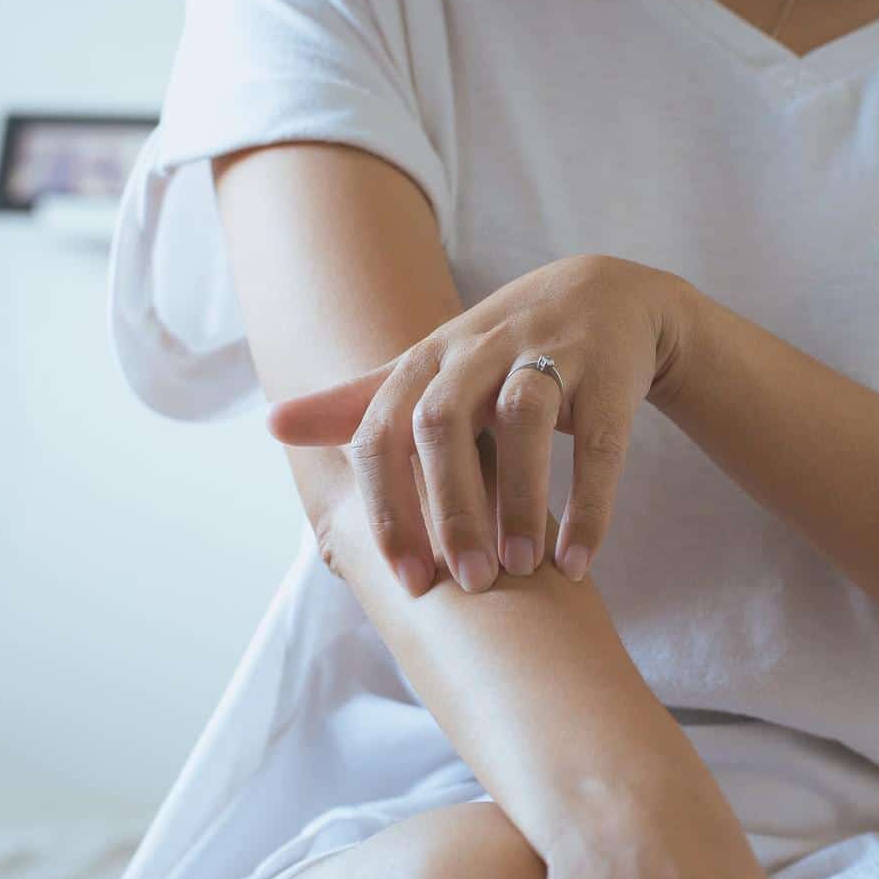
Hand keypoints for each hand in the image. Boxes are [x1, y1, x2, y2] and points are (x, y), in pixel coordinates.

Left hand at [266, 253, 693, 596]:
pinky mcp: (607, 375)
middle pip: (443, 422)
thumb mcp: (430, 371)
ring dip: (519, 498)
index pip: (383, 431)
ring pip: (524, 419)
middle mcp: (480, 352)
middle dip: (450, 507)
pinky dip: (590, 502)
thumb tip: (271, 426)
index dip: (388, 504)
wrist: (604, 295)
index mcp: (428, 362)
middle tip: (466, 582)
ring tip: (522, 569)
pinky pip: (599, 441)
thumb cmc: (501, 350)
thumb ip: (358, 404)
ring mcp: (547, 356)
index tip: (404, 579)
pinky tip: (577, 561)